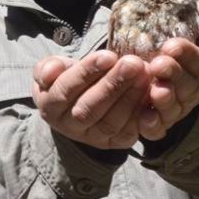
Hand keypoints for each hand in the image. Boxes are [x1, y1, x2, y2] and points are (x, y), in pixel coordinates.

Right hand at [32, 50, 149, 148]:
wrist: (79, 101)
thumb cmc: (67, 78)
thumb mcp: (53, 69)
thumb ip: (48, 68)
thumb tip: (50, 72)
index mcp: (50, 107)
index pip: (66, 90)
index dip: (86, 73)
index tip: (108, 55)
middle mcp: (69, 127)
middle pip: (89, 109)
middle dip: (113, 85)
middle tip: (133, 64)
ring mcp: (92, 138)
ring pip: (110, 123)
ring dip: (130, 97)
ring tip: (144, 73)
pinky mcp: (114, 143)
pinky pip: (127, 133)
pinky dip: (140, 113)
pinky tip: (150, 92)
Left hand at [140, 8, 198, 139]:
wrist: (158, 84)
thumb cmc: (180, 60)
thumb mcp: (198, 44)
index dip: (188, 55)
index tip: (172, 44)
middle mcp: (192, 94)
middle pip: (187, 86)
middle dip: (173, 74)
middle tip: (158, 63)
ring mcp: (175, 111)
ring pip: (172, 108)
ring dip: (164, 99)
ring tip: (154, 89)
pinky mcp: (158, 126)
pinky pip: (157, 128)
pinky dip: (151, 123)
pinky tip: (143, 117)